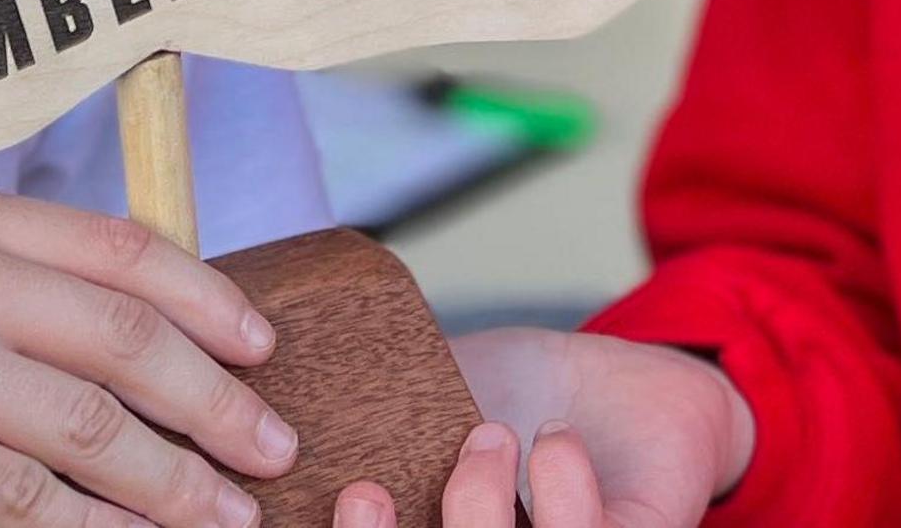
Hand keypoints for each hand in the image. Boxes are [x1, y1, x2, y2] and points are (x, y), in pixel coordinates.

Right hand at [0, 184, 297, 527]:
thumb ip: (17, 295)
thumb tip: (158, 347)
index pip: (120, 247)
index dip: (208, 299)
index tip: (265, 347)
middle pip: (123, 338)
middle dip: (215, 402)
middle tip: (273, 449)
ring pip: (90, 429)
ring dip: (173, 485)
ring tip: (226, 519)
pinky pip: (27, 501)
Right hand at [327, 328, 753, 527]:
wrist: (627, 386)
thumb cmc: (514, 401)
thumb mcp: (421, 408)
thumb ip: (369, 426)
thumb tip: (273, 419)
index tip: (342, 497)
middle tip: (370, 490)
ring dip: (479, 514)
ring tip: (490, 436)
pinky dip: (567, 492)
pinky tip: (555, 442)